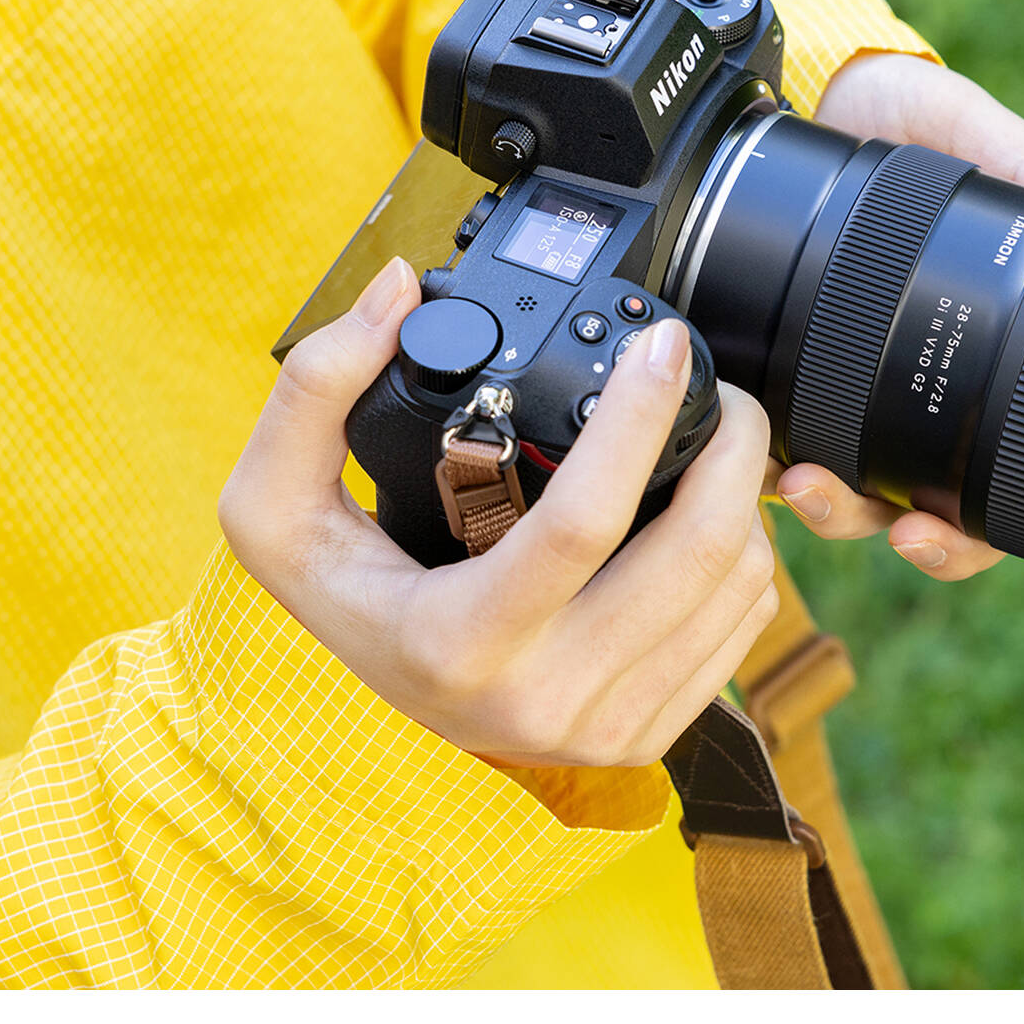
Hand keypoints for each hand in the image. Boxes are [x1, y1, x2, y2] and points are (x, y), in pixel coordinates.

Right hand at [221, 259, 777, 766]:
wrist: (384, 718)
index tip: (661, 344)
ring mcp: (607, 727)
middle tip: (714, 382)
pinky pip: (748, 625)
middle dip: (730, 442)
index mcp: (460, 642)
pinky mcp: (653, 734)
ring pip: (737, 585)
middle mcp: (544, 698)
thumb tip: (396, 288)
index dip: (639, 419)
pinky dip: (746, 552)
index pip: (581, 522)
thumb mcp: (276, 505)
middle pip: (694, 552)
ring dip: (744, 492)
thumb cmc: (344, 596)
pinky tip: (707, 512)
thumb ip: (314, 388)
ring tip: (711, 439)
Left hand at [773, 52, 1023, 611]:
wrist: (803, 92)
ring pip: (856, 505)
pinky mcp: (775, 384)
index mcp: (988, 357)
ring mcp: (845, 401)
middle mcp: (920, 397)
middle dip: (935, 545)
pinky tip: (763, 465)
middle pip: (946, 517)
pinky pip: (766, 457)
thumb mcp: (970, 132)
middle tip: (911, 534)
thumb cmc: (904, 118)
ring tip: (813, 486)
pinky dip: (763, 476)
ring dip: (841, 518)